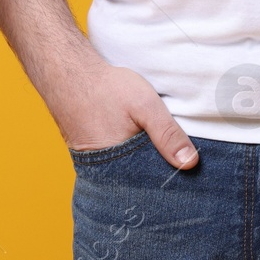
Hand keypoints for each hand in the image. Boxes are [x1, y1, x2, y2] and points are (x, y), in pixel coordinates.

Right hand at [43, 59, 196, 168]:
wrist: (68, 74)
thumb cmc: (105, 88)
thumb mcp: (145, 106)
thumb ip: (167, 134)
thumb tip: (191, 163)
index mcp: (119, 166)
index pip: (152, 186)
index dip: (170, 181)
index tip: (188, 179)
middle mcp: (104, 171)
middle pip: (140, 182)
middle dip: (157, 177)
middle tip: (178, 169)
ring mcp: (95, 164)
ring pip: (128, 172)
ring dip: (143, 167)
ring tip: (158, 156)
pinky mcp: (91, 154)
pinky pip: (115, 163)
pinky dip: (128, 158)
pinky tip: (138, 146)